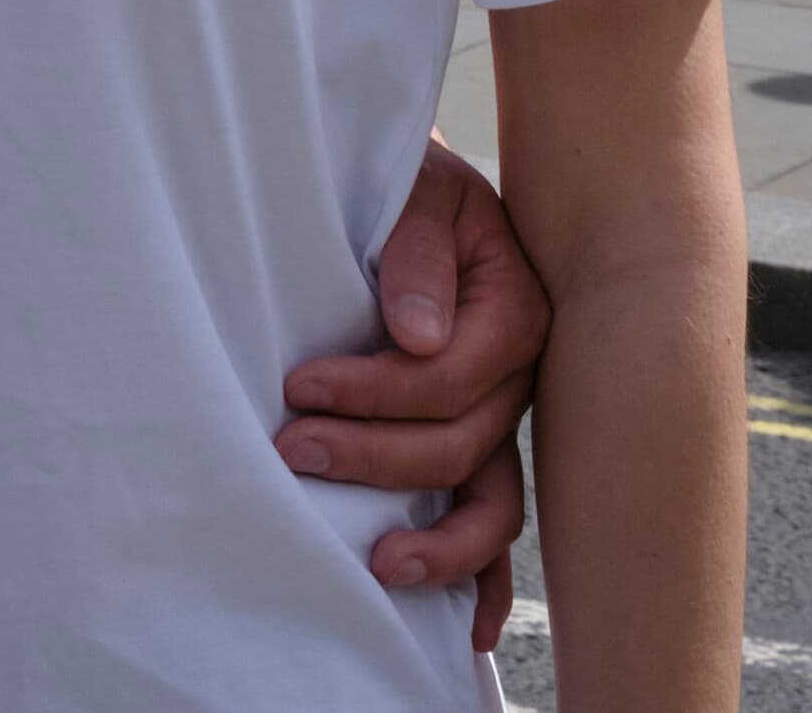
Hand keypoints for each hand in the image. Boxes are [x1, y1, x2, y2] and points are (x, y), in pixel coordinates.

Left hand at [275, 130, 550, 654]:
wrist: (415, 187)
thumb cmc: (410, 185)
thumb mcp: (417, 190)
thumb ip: (418, 254)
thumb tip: (417, 338)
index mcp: (515, 309)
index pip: (447, 380)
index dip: (372, 394)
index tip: (298, 386)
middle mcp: (521, 375)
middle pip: (458, 445)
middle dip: (370, 456)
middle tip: (289, 447)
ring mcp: (507, 417)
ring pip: (488, 502)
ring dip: (432, 540)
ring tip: (373, 558)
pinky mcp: (485, 444)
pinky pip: (497, 520)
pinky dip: (486, 575)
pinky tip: (471, 627)